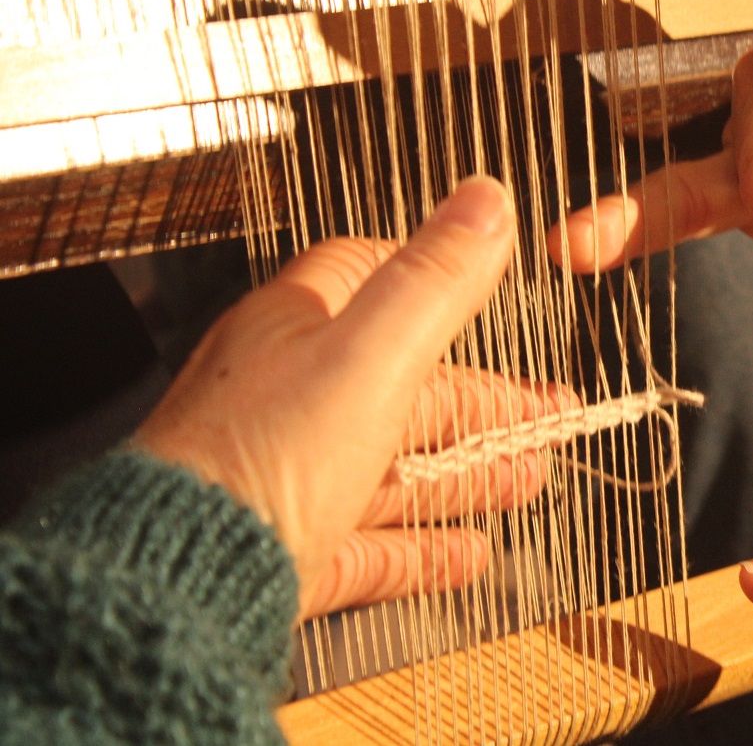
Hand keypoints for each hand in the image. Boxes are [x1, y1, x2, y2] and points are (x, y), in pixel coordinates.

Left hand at [134, 176, 554, 618]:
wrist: (181, 576)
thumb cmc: (261, 454)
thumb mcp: (370, 354)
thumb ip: (434, 282)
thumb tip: (488, 195)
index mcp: (292, 333)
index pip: (360, 279)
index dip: (425, 275)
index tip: (481, 283)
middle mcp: (286, 402)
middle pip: (401, 390)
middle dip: (485, 402)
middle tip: (552, 412)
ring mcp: (289, 483)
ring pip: (396, 471)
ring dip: (470, 473)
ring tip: (531, 478)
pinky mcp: (291, 556)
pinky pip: (372, 547)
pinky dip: (426, 548)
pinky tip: (471, 553)